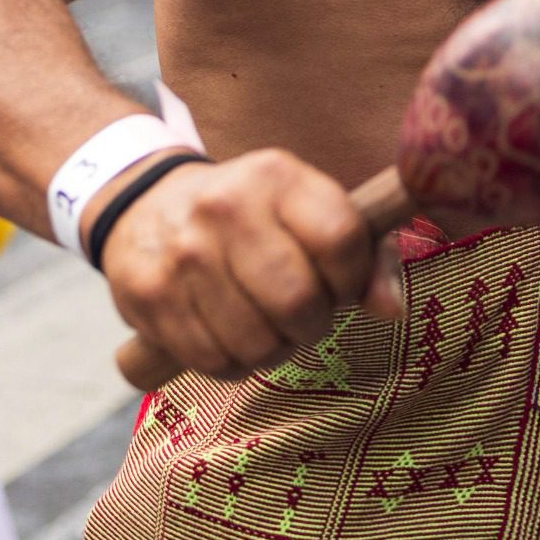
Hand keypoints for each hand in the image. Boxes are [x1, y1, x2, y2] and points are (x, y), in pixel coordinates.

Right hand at [100, 149, 404, 385]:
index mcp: (275, 175)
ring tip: (265, 323)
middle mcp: (225, 208)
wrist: (148, 206)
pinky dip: (233, 364)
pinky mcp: (149, 298)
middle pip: (299, 302)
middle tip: (302, 314)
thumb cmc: (251, 217)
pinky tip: (230, 335)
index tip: (340, 283)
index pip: (341, 238)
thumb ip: (365, 254)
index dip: (354, 278)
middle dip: (312, 323)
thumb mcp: (306, 209)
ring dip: (274, 349)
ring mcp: (183, 255)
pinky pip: (214, 364)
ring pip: (258, 344)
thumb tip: (391, 309)